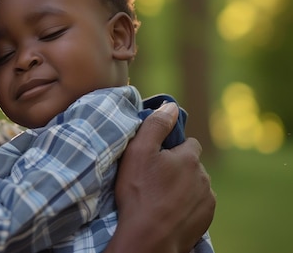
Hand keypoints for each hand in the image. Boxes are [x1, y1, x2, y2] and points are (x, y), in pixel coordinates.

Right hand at [108, 103, 215, 252]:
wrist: (148, 238)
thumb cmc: (139, 193)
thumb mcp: (138, 152)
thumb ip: (155, 125)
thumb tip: (171, 106)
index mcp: (189, 158)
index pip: (188, 143)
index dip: (172, 148)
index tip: (156, 158)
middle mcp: (203, 177)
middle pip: (192, 165)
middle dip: (178, 168)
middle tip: (155, 179)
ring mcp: (207, 199)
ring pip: (195, 185)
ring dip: (183, 187)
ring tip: (160, 197)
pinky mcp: (206, 219)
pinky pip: (198, 204)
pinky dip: (186, 205)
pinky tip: (169, 210)